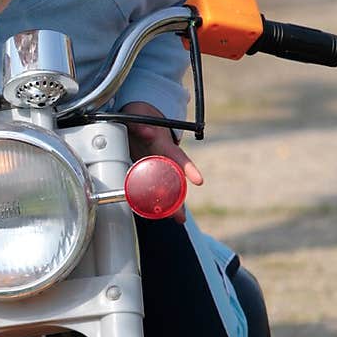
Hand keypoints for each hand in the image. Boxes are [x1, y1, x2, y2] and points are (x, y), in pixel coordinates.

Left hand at [120, 101, 201, 223]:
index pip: (179, 159)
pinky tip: (166, 214)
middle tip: (181, 216)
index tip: (199, 180)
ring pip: (168, 188)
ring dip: (172, 204)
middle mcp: (165, 159)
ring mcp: (158, 166)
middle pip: (175, 181)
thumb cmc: (140, 120)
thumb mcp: (137, 119)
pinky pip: (155, 189)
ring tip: (179, 219)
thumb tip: (147, 132)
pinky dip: (160, 201)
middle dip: (178, 199)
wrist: (138, 118)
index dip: (189, 170)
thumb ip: (140, 126)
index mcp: (164, 146)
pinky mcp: (149, 172)